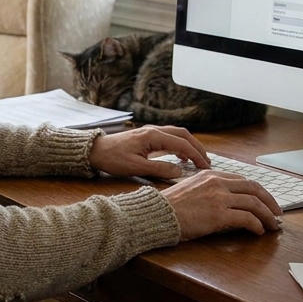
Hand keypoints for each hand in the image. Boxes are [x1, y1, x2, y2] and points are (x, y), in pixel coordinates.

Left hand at [87, 125, 210, 179]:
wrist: (95, 151)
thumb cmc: (112, 159)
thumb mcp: (136, 168)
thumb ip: (159, 169)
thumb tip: (179, 171)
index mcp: (152, 136)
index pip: (182, 144)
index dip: (196, 156)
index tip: (205, 168)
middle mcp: (154, 130)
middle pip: (183, 135)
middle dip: (197, 148)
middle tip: (207, 163)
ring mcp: (150, 132)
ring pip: (177, 135)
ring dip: (190, 146)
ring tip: (198, 161)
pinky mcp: (147, 137)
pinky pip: (169, 138)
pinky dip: (179, 146)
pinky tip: (181, 158)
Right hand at [161, 171, 281, 239]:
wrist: (157, 215)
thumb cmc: (169, 207)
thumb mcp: (190, 189)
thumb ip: (209, 190)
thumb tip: (226, 203)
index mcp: (210, 175)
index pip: (243, 180)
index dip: (258, 191)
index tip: (264, 201)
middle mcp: (217, 183)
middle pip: (254, 188)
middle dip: (270, 201)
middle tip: (277, 213)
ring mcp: (219, 198)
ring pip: (254, 203)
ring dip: (267, 216)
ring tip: (272, 225)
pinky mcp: (219, 215)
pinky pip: (247, 219)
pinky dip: (257, 225)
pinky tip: (258, 231)